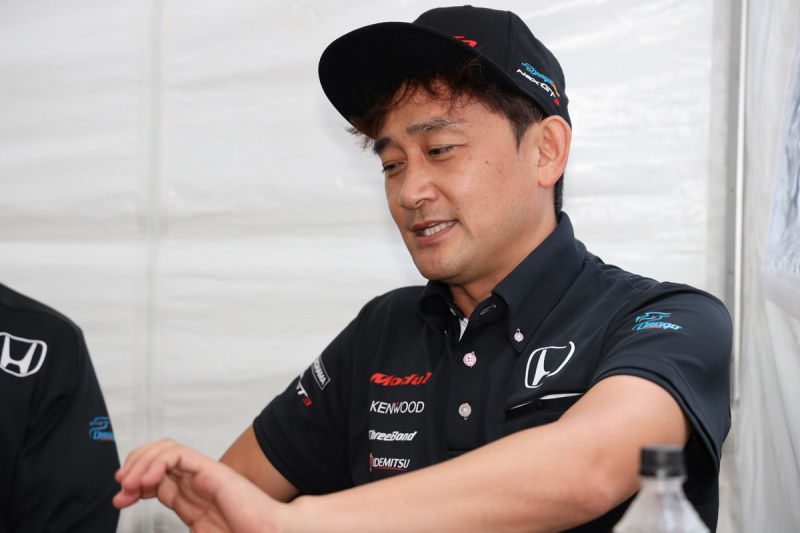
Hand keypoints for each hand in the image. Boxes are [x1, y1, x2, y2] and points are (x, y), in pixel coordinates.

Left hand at [114, 439, 284, 532]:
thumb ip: (175, 530)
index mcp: (188, 498)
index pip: (154, 477)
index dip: (132, 484)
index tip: (120, 501)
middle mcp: (193, 482)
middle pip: (156, 456)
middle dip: (133, 467)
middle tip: (123, 488)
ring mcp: (202, 474)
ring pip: (164, 448)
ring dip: (141, 461)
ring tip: (132, 484)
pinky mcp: (210, 470)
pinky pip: (178, 453)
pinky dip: (158, 461)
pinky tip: (149, 481)